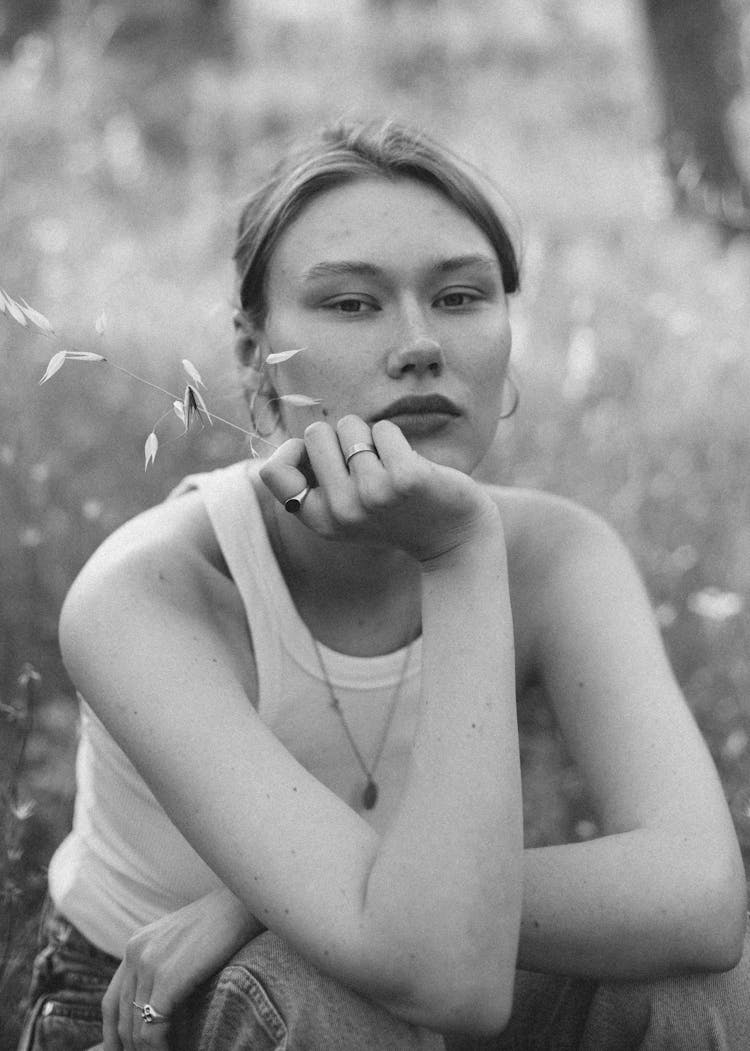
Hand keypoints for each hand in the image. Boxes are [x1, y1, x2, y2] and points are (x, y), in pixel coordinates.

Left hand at [101, 889, 261, 1049]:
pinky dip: (159, 1049)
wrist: (244, 901)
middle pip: (121, 1018)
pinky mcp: (167, 977)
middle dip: (130, 1047)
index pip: (111, 1002)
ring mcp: (149, 964)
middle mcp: (135, 953)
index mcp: (136, 945)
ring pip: (135, 1028)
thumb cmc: (222, 925)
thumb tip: (158, 1005)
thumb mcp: (180, 943)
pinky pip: (152, 1029)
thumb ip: (162, 965)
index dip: (113, 1034)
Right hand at [259, 416, 501, 562]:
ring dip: (369, 437)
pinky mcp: (405, 478)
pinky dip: (396, 438)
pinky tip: (410, 465)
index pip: (273, 472)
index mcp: (319, 519)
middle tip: (366, 465)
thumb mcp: (346, 508)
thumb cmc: (394, 510)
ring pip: (350, 425)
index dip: (291, 451)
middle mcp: (341, 511)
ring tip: (389, 466)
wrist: (452, 535)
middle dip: (339, 437)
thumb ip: (316, 478)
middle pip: (314, 433)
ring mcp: (372, 495)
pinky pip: (383, 429)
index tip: (317, 457)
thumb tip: (301, 438)